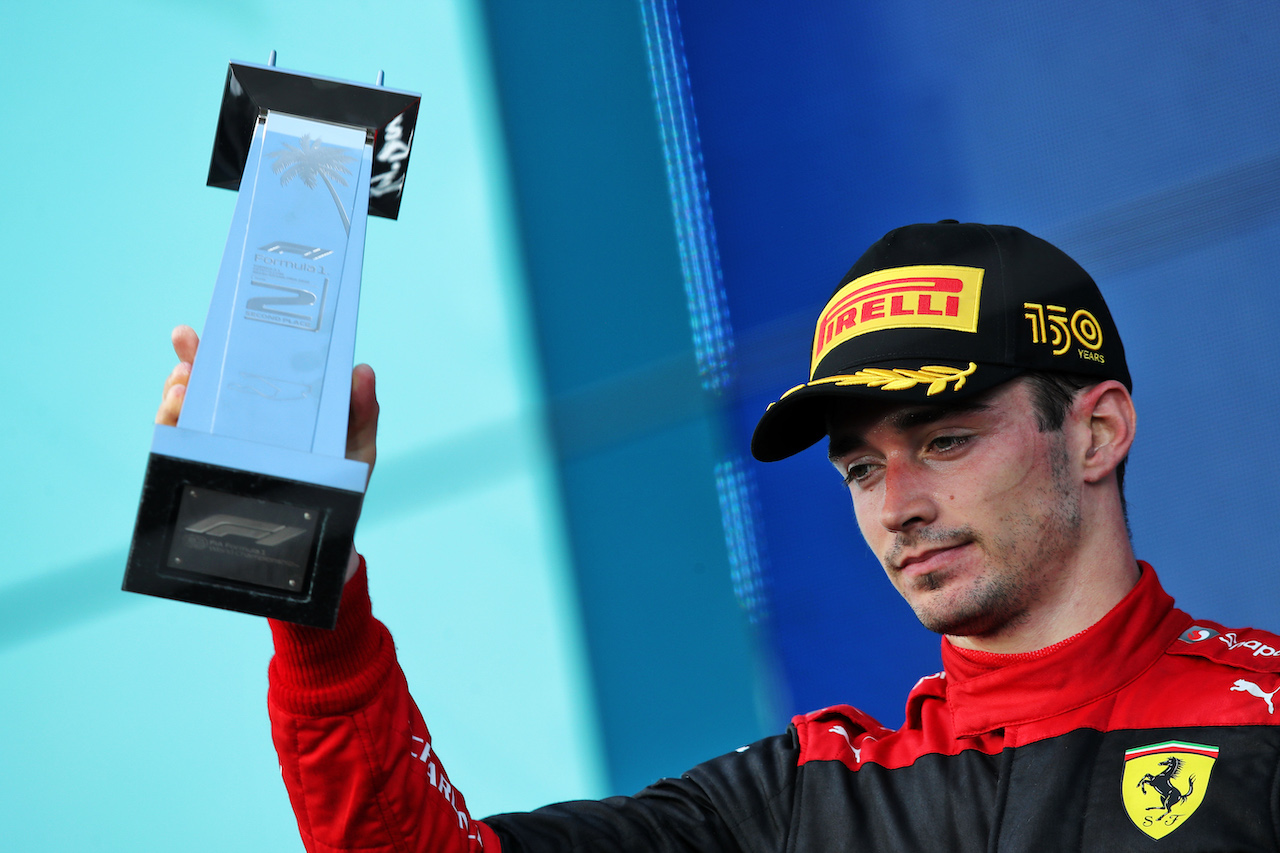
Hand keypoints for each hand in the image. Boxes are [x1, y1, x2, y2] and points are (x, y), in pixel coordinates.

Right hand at [155, 324, 379, 582]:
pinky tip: (178, 416)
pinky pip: (178, 451)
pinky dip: (171, 430)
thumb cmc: (339, 485)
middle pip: (204, 385)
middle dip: (188, 361)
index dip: (217, 347)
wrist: (325, 543)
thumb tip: (363, 370)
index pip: (239, 370)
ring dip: (176, 394)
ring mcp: (221, 450)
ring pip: (183, 414)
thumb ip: (361, 412)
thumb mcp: (356, 447)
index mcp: (271, 409)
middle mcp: (240, 424)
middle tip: (186, 346)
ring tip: (183, 385)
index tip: (199, 332)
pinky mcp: (208, 476)